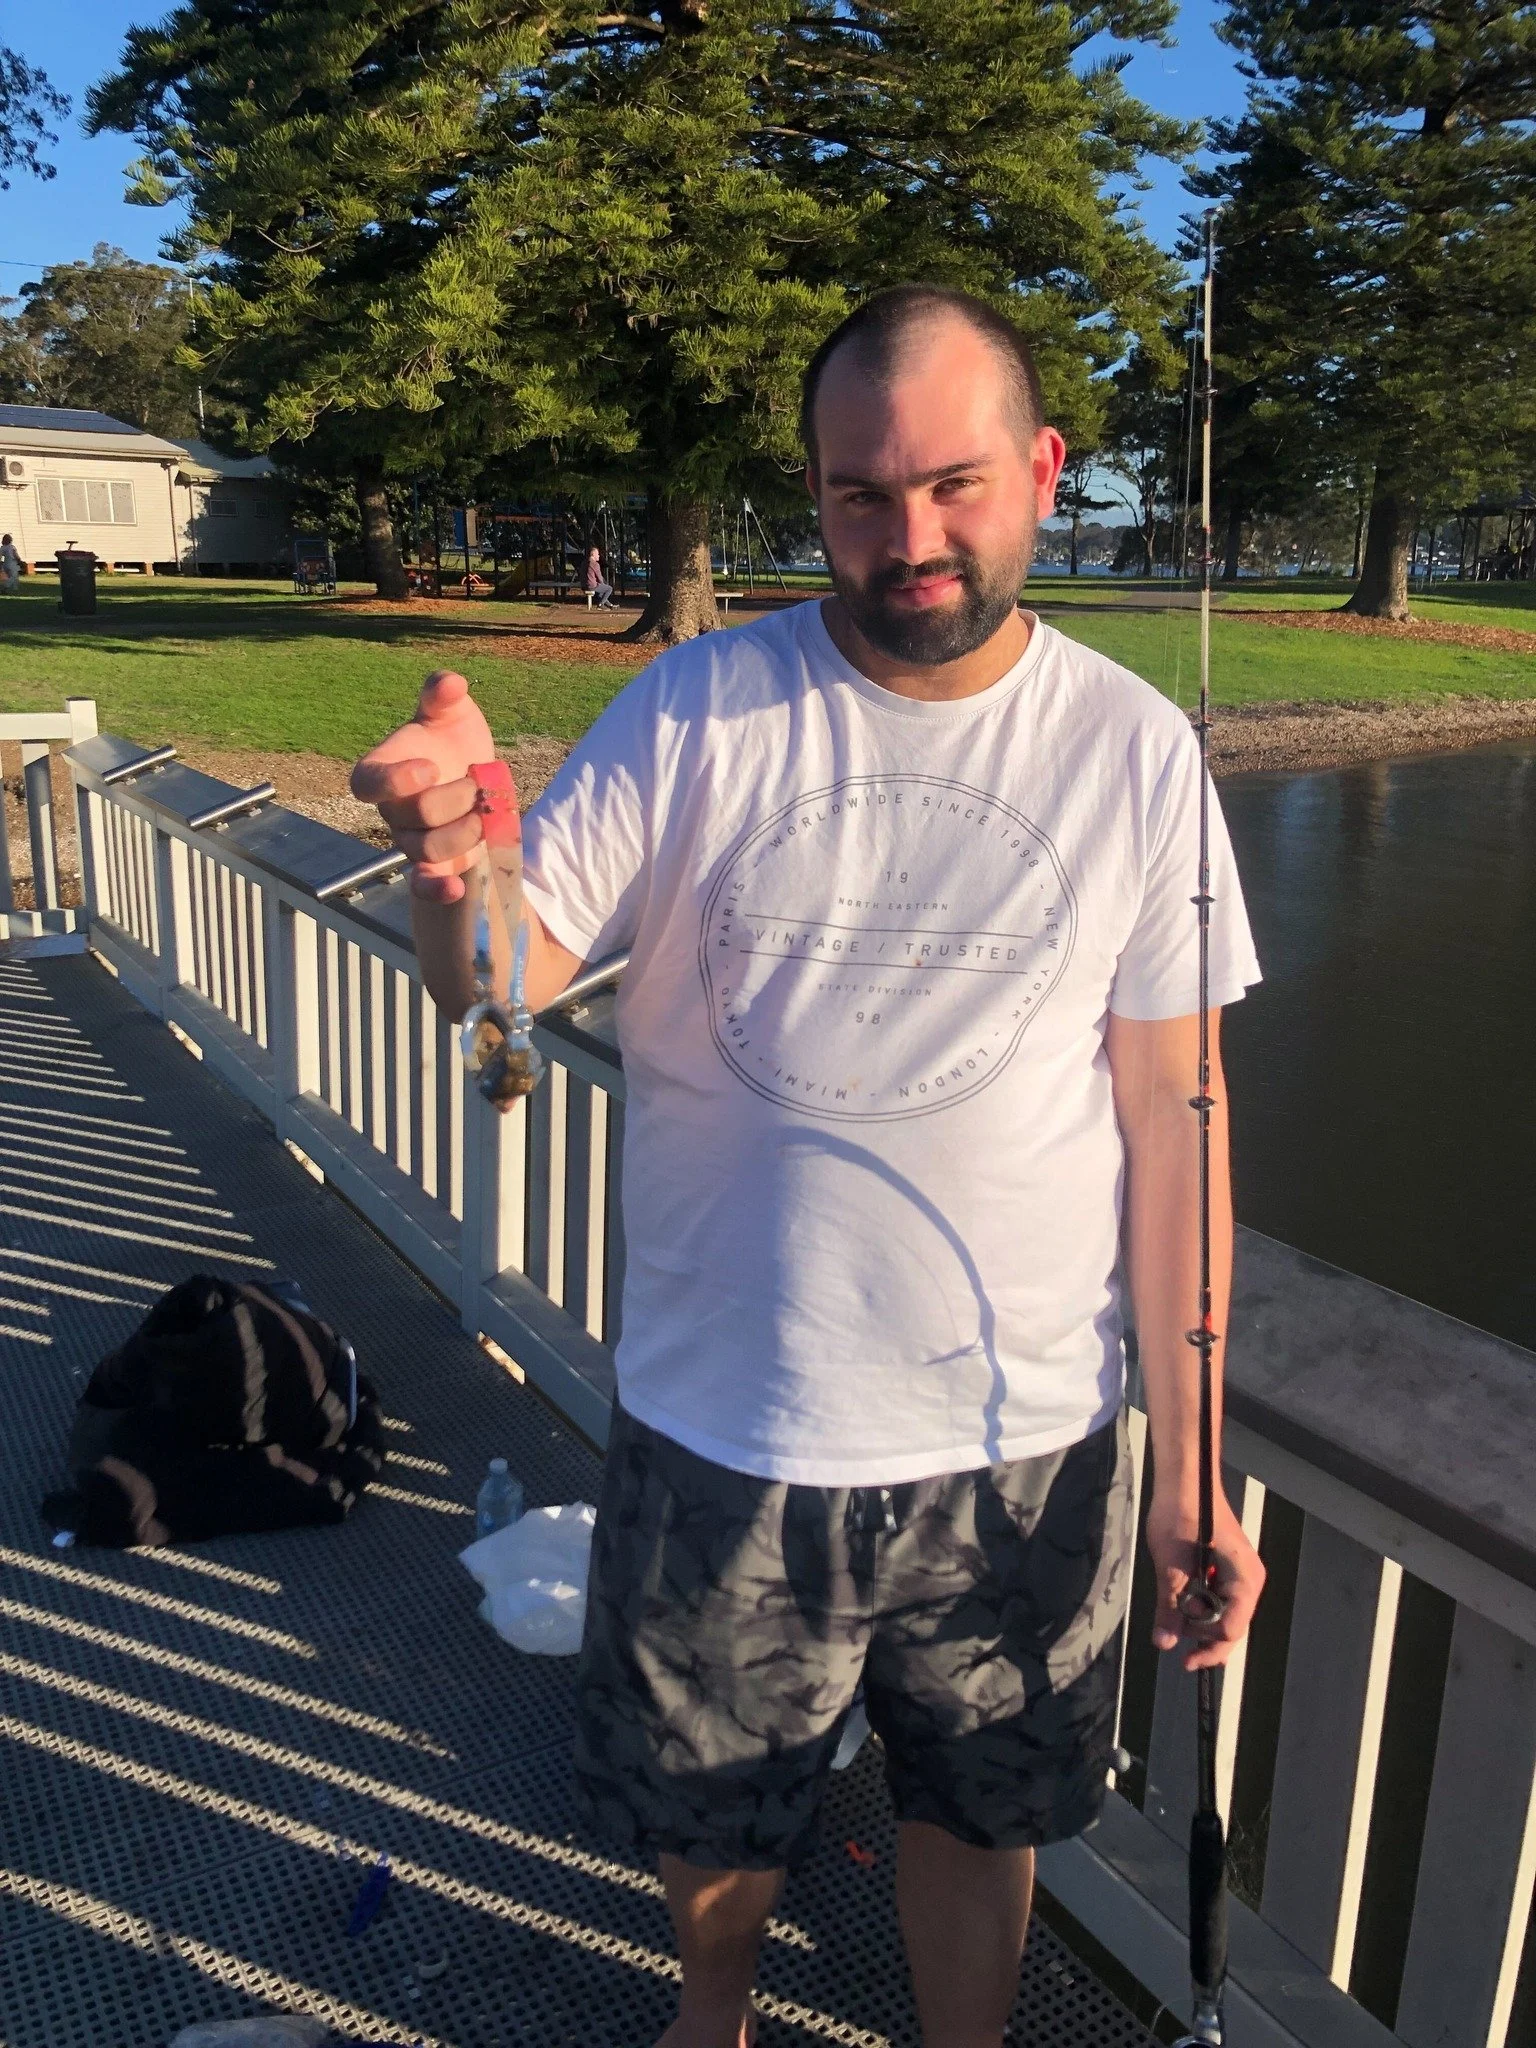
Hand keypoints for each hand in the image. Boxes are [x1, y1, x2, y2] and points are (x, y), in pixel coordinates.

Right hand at [350, 670, 498, 902]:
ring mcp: (411, 840)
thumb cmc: (454, 741)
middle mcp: (390, 810)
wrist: (478, 779)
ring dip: (463, 833)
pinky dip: (437, 891)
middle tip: (480, 786)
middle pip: (410, 817)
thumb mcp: (453, 713)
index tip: (432, 767)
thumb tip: (450, 684)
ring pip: (426, 850)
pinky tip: (457, 890)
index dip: (393, 780)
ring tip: (488, 814)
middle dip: (452, 802)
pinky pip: (424, 885)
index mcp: (383, 771)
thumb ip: (443, 695)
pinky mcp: (435, 865)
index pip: (365, 782)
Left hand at [1145, 1488, 1264, 1672]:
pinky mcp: (1226, 1570)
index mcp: (1244, 1580)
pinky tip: (1183, 1605)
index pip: (1232, 1629)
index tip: (1182, 1654)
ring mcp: (1239, 1575)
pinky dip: (1201, 1608)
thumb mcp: (1170, 1565)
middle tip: (1179, 1649)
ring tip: (1175, 1617)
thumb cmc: (1180, 1515)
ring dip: (1200, 1622)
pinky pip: (1218, 1600)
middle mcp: (1248, 1581)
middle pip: (1233, 1628)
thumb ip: (1169, 1606)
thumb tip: (1165, 1643)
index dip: (1208, 1646)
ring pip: (1225, 1615)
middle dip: (1205, 1640)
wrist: (1182, 1481)